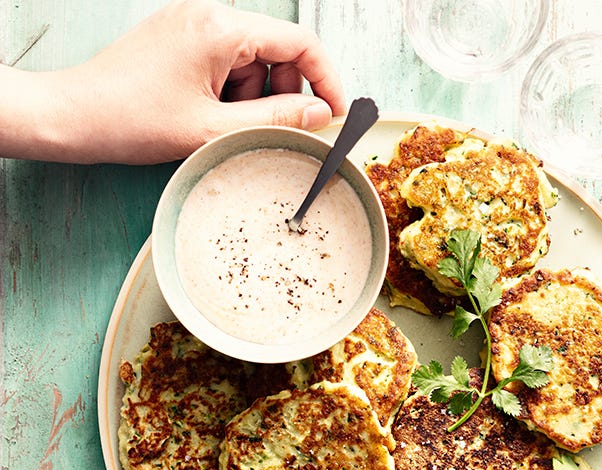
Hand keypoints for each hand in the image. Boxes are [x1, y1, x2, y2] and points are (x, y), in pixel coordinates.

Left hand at [0, 0, 346, 163]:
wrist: (74, 116)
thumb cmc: (133, 120)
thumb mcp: (213, 129)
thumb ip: (276, 120)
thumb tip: (321, 115)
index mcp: (221, 28)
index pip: (300, 43)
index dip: (327, 80)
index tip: (336, 116)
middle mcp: (210, 15)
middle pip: (278, 54)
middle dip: (282, 96)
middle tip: (267, 131)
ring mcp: (194, 26)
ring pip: (254, 64)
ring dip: (253, 101)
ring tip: (220, 127)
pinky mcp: (183, 42)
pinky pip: (228, 66)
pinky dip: (231, 96)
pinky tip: (207, 117)